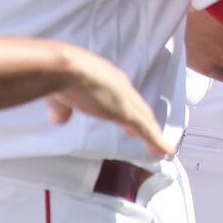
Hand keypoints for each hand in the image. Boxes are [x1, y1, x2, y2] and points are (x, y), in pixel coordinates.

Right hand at [45, 47, 172, 156]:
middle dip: (144, 120)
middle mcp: (119, 86)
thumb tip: (60, 118)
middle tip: (150, 134)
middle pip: (137, 107)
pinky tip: (165, 152)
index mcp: (104, 79)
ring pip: (145, 119)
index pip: (121, 96)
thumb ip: (63, 107)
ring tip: (161, 149)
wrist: (64, 69)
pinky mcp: (129, 113)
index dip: (126, 108)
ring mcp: (126, 100)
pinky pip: (147, 130)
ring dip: (153, 134)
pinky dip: (157, 142)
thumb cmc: (58, 76)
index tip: (129, 119)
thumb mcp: (60, 95)